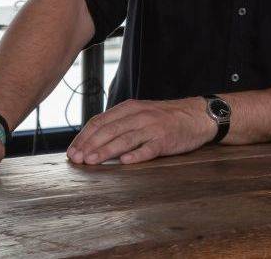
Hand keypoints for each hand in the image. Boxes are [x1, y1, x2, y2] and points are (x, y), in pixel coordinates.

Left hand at [66, 98, 215, 164]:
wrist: (197, 115)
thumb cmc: (166, 117)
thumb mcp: (140, 113)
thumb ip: (120, 123)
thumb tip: (92, 139)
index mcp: (130, 108)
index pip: (100, 121)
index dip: (84, 137)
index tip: (73, 151)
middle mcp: (139, 116)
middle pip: (109, 130)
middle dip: (90, 145)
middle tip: (77, 159)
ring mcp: (153, 128)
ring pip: (125, 139)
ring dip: (106, 151)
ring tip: (92, 161)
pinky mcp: (165, 140)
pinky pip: (149, 148)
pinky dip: (136, 155)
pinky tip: (125, 162)